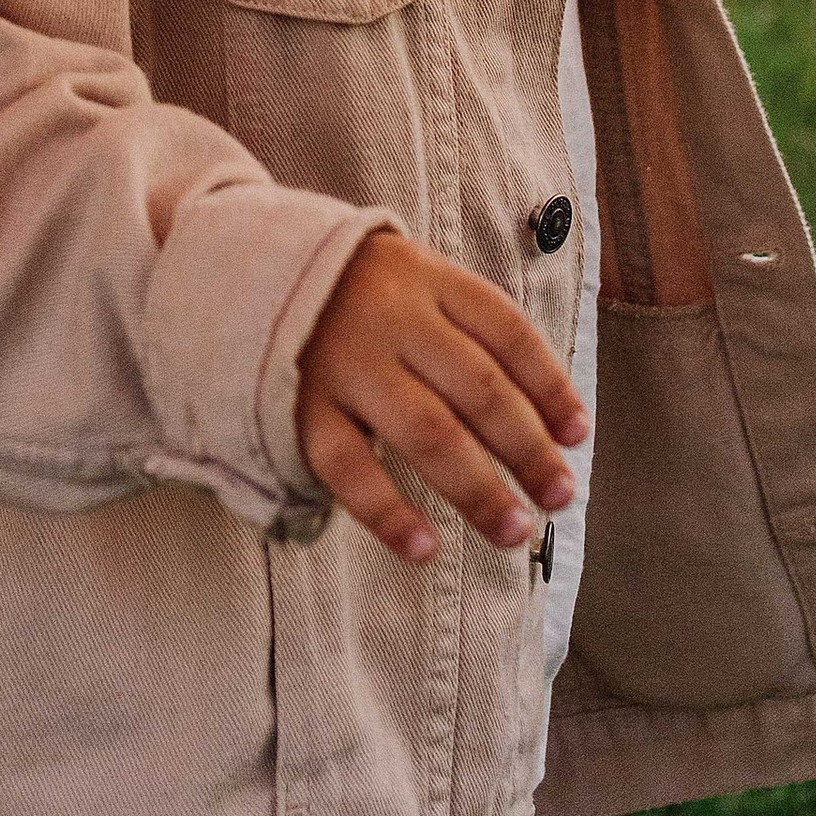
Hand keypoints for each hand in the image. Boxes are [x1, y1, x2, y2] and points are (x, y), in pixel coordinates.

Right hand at [296, 232, 584, 565]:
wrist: (238, 267)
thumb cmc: (351, 291)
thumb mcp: (410, 279)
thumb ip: (466, 329)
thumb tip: (548, 418)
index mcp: (426, 278)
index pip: (507, 331)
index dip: (550, 385)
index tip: (577, 436)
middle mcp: (392, 317)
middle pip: (479, 389)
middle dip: (528, 449)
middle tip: (559, 497)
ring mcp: (345, 362)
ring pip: (427, 432)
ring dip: (478, 488)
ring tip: (514, 531)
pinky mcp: (299, 406)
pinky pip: (349, 467)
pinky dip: (388, 512)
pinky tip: (424, 548)